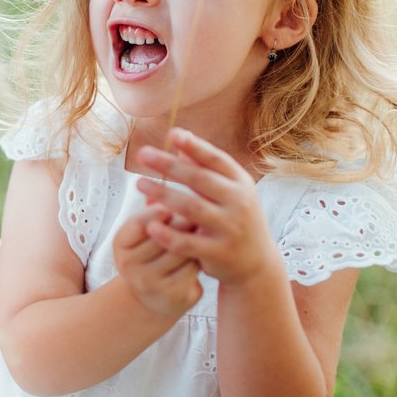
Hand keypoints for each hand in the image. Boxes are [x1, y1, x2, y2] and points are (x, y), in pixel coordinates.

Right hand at [112, 205, 203, 317]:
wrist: (156, 295)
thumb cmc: (154, 253)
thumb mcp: (147, 231)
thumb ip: (157, 212)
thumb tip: (172, 191)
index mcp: (121, 244)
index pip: (138, 223)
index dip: (156, 212)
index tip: (173, 205)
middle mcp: (129, 265)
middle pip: (162, 236)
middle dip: (183, 221)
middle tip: (202, 210)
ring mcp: (149, 283)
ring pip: (179, 251)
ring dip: (195, 238)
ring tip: (205, 228)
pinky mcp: (170, 295)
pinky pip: (191, 269)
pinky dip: (200, 258)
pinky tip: (205, 251)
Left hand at [135, 128, 278, 286]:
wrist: (256, 263)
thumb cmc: (234, 219)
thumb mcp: (228, 192)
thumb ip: (204, 168)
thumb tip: (179, 138)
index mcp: (241, 183)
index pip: (217, 160)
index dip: (195, 146)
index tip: (172, 133)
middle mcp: (240, 203)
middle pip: (200, 180)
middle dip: (170, 166)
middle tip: (143, 154)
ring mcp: (231, 229)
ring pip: (192, 208)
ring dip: (163, 194)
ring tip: (139, 183)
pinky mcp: (219, 253)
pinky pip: (188, 243)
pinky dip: (167, 234)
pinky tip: (149, 225)